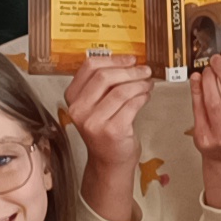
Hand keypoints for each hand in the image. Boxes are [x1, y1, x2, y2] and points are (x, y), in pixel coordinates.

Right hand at [63, 56, 156, 220]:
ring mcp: (93, 122)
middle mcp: (79, 110)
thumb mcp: (96, 104)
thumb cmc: (106, 129)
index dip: (114, 59)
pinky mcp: (112, 131)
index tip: (130, 59)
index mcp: (72, 97)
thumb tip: (127, 61)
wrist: (109, 161)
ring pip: (121, 90)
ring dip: (139, 83)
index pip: (89, 66)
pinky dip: (143, 97)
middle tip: (144, 70)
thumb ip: (104, 84)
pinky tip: (146, 96)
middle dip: (130, 70)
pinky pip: (131, 105)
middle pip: (105, 76)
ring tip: (148, 84)